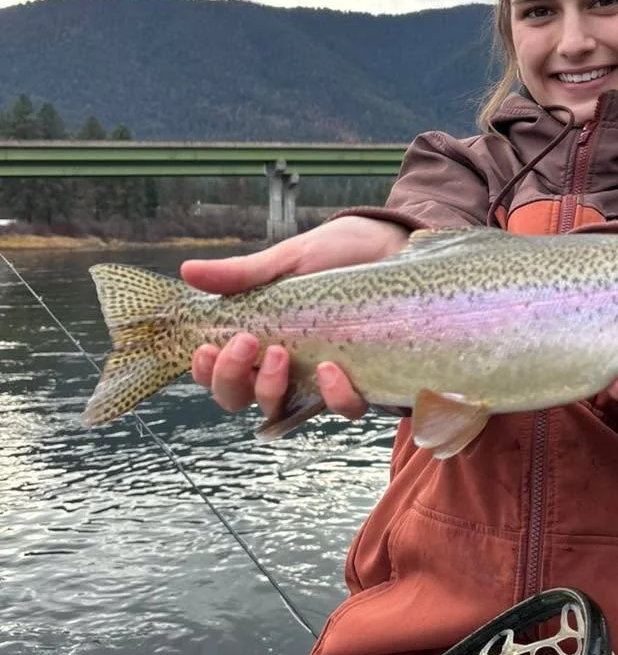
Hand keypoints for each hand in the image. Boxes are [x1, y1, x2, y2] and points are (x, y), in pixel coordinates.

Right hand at [180, 216, 408, 419]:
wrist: (393, 244)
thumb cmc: (339, 252)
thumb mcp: (290, 258)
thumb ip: (244, 274)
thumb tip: (187, 271)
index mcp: (262, 337)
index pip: (220, 370)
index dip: (206, 370)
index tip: (207, 346)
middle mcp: (287, 366)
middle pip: (241, 398)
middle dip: (232, 379)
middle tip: (247, 343)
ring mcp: (322, 378)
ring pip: (283, 410)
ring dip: (270, 389)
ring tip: (279, 354)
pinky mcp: (363, 381)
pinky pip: (344, 409)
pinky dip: (333, 397)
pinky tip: (330, 369)